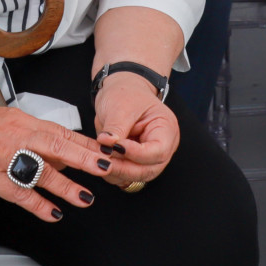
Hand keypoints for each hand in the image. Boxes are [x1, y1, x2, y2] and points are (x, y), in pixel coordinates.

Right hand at [0, 103, 113, 221]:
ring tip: (85, 197)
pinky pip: (20, 193)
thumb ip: (35, 135)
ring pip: (41, 172)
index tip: (106, 151)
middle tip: (106, 168)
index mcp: (24, 122)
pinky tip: (53, 213)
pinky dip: (38, 205)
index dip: (85, 143)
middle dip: (84, 158)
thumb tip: (64, 150)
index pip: (62, 132)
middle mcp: (17, 137)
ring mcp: (5, 158)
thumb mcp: (8, 120)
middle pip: (57, 147)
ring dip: (66, 186)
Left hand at [92, 71, 180, 189]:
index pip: (158, 151)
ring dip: (117, 172)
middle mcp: (163, 146)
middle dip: (124, 168)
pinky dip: (113, 173)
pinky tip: (99, 163)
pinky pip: (126, 175)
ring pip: (137, 176)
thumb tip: (106, 144)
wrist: (122, 90)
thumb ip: (115, 127)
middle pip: (149, 169)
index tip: (115, 147)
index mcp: (166, 129)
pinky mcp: (136, 162)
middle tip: (102, 160)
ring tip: (98, 160)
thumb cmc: (127, 93)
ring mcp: (150, 157)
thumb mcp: (120, 106)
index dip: (136, 153)